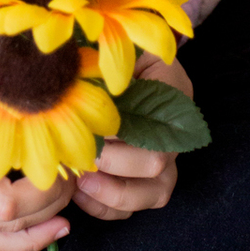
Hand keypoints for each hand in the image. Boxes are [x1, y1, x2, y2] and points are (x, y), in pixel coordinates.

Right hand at [0, 102, 74, 250]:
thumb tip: (33, 97)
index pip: (4, 203)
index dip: (43, 189)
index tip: (62, 159)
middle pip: (9, 222)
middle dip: (51, 202)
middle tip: (73, 171)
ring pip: (1, 239)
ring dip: (42, 226)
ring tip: (70, 204)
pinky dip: (22, 241)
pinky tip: (50, 229)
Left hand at [72, 52, 190, 221]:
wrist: (127, 50)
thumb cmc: (116, 44)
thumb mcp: (114, 43)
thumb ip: (104, 63)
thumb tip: (74, 86)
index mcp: (171, 89)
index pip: (156, 120)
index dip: (120, 132)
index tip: (88, 127)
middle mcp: (175, 129)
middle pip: (156, 163)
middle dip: (113, 164)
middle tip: (79, 156)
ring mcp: (166, 157)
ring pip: (154, 193)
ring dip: (113, 194)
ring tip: (79, 183)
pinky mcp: (149, 178)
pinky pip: (137, 205)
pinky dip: (108, 207)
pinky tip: (79, 195)